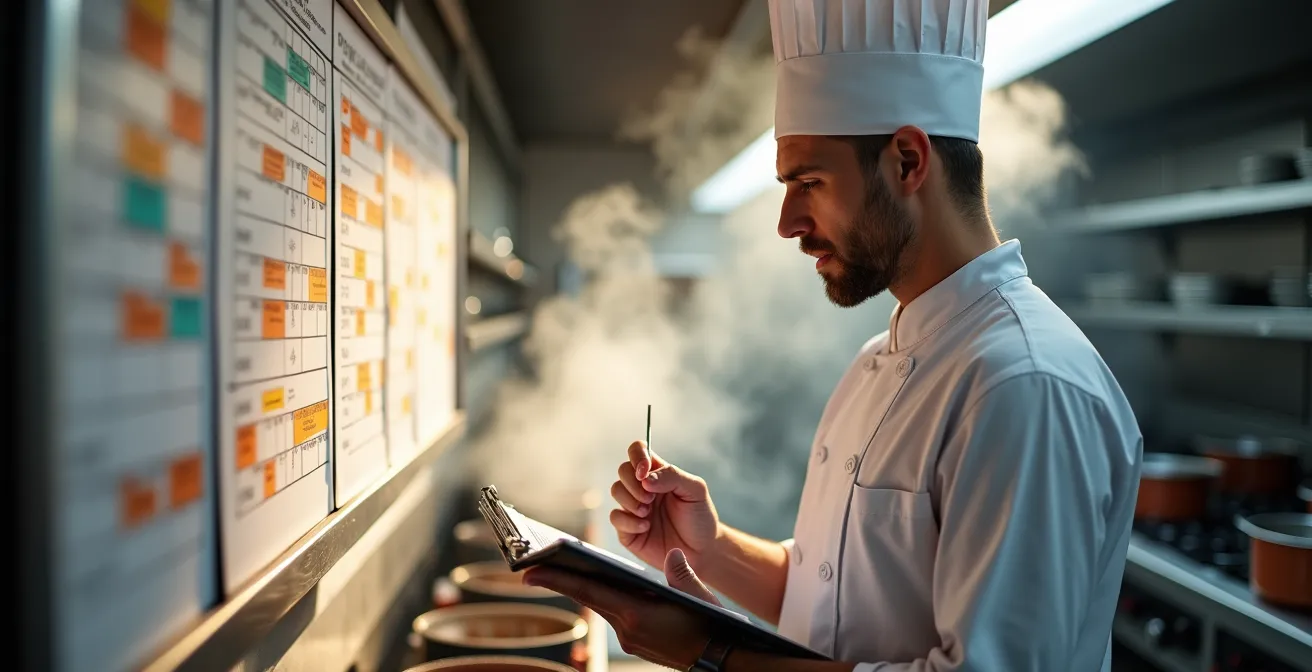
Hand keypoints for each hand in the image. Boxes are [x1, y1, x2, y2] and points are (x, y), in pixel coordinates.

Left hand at [525, 548, 721, 668]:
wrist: (718, 660)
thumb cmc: (711, 626)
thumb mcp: (699, 597)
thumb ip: (682, 575)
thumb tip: (673, 554)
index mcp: (636, 615)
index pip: (589, 592)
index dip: (557, 580)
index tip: (529, 572)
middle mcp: (627, 629)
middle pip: (588, 598)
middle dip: (560, 581)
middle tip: (531, 568)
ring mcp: (630, 638)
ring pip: (600, 606)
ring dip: (582, 589)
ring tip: (560, 569)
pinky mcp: (635, 641)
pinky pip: (612, 615)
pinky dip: (602, 599)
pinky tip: (598, 586)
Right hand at [611, 441, 720, 568]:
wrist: (702, 550)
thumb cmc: (700, 517)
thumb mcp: (695, 491)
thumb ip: (673, 476)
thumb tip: (646, 478)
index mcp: (658, 473)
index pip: (638, 450)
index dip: (637, 457)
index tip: (644, 473)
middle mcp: (643, 487)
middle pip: (623, 470)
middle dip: (634, 483)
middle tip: (651, 498)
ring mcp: (633, 507)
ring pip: (615, 490)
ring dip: (631, 501)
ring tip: (648, 513)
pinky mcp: (628, 529)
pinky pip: (615, 517)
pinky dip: (629, 521)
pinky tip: (646, 527)